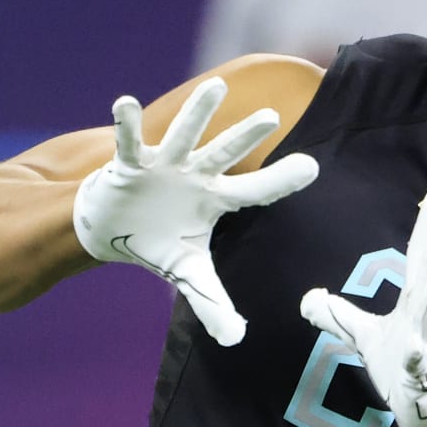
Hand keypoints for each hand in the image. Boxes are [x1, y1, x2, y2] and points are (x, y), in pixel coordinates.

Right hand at [73, 77, 318, 345]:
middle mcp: (195, 174)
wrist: (113, 228)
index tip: (313, 167)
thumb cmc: (159, 241)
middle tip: (272, 115)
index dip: (281, 181)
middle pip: (224, 153)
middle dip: (245, 136)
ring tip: (214, 87)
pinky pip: (129, 142)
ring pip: (184, 135)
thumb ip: (212, 302)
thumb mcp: (187, 273)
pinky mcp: (130, 163)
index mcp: (215, 199)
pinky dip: (126, 124)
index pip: (254, 190)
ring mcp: (164, 164)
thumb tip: (235, 340)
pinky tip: (124, 103)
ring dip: (197, 112)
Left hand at [299, 182, 426, 426]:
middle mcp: (425, 314)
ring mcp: (426, 343)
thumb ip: (340, 316)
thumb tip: (309, 297)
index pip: (419, 255)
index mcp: (414, 301)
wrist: (426, 411)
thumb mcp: (365, 338)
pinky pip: (418, 362)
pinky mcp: (422, 374)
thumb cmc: (403, 369)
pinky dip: (418, 352)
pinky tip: (415, 343)